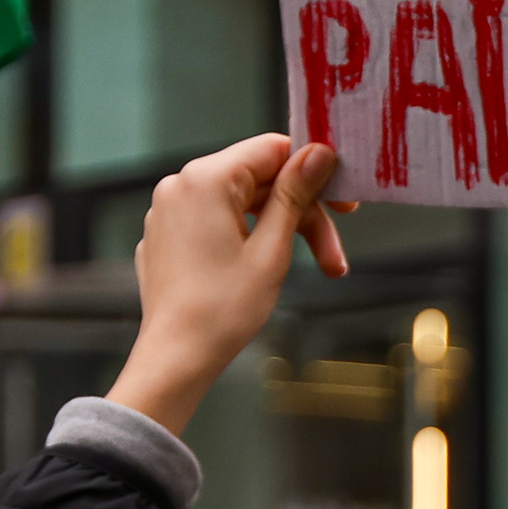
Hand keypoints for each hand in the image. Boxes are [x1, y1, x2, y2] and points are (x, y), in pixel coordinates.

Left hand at [107, 134, 354, 433]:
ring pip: (238, 205)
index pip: (271, 150)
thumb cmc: (221, 311)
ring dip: (278, 233)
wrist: (175, 359)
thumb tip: (318, 153)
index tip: (342, 202)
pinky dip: (244, 240)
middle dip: (301, 217)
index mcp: (205, 179)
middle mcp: (180, 185)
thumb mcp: (271, 249)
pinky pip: (214, 223)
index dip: (312, 172)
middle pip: (258, 182)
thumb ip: (295, 195)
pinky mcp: (165, 237)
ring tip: (311, 272)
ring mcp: (167, 211)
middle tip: (334, 256)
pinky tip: (264, 273)